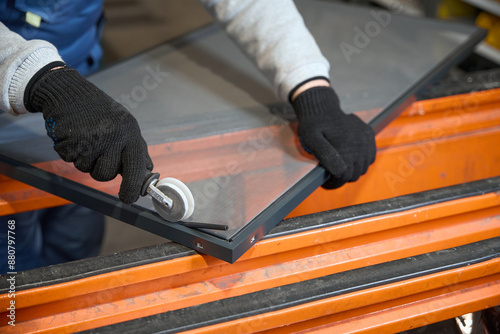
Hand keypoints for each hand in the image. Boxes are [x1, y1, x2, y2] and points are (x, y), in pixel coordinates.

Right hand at [26, 66, 152, 202]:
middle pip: (106, 174)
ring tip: (86, 139)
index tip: (129, 198)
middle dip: (100, 170)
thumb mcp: (126, 126)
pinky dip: (70, 152)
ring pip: (87, 169)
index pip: (135, 167)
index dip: (132, 186)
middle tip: (98, 153)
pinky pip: (70, 160)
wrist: (70, 92)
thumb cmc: (101, 112)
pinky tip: (74, 135)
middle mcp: (113, 136)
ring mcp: (91, 139)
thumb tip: (147, 172)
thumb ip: (137, 150)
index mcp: (130, 133)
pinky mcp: (71, 140)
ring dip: (85, 160)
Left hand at [292, 85, 375, 188]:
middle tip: (330, 173)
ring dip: (351, 170)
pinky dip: (361, 162)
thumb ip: (324, 154)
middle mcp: (359, 142)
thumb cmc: (313, 124)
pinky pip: (370, 157)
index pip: (343, 176)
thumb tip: (340, 170)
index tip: (325, 181)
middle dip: (341, 177)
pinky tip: (349, 157)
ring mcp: (366, 138)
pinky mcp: (369, 134)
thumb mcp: (311, 139)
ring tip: (338, 164)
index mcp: (344, 145)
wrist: (321, 107)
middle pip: (354, 174)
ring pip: (363, 168)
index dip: (333, 183)